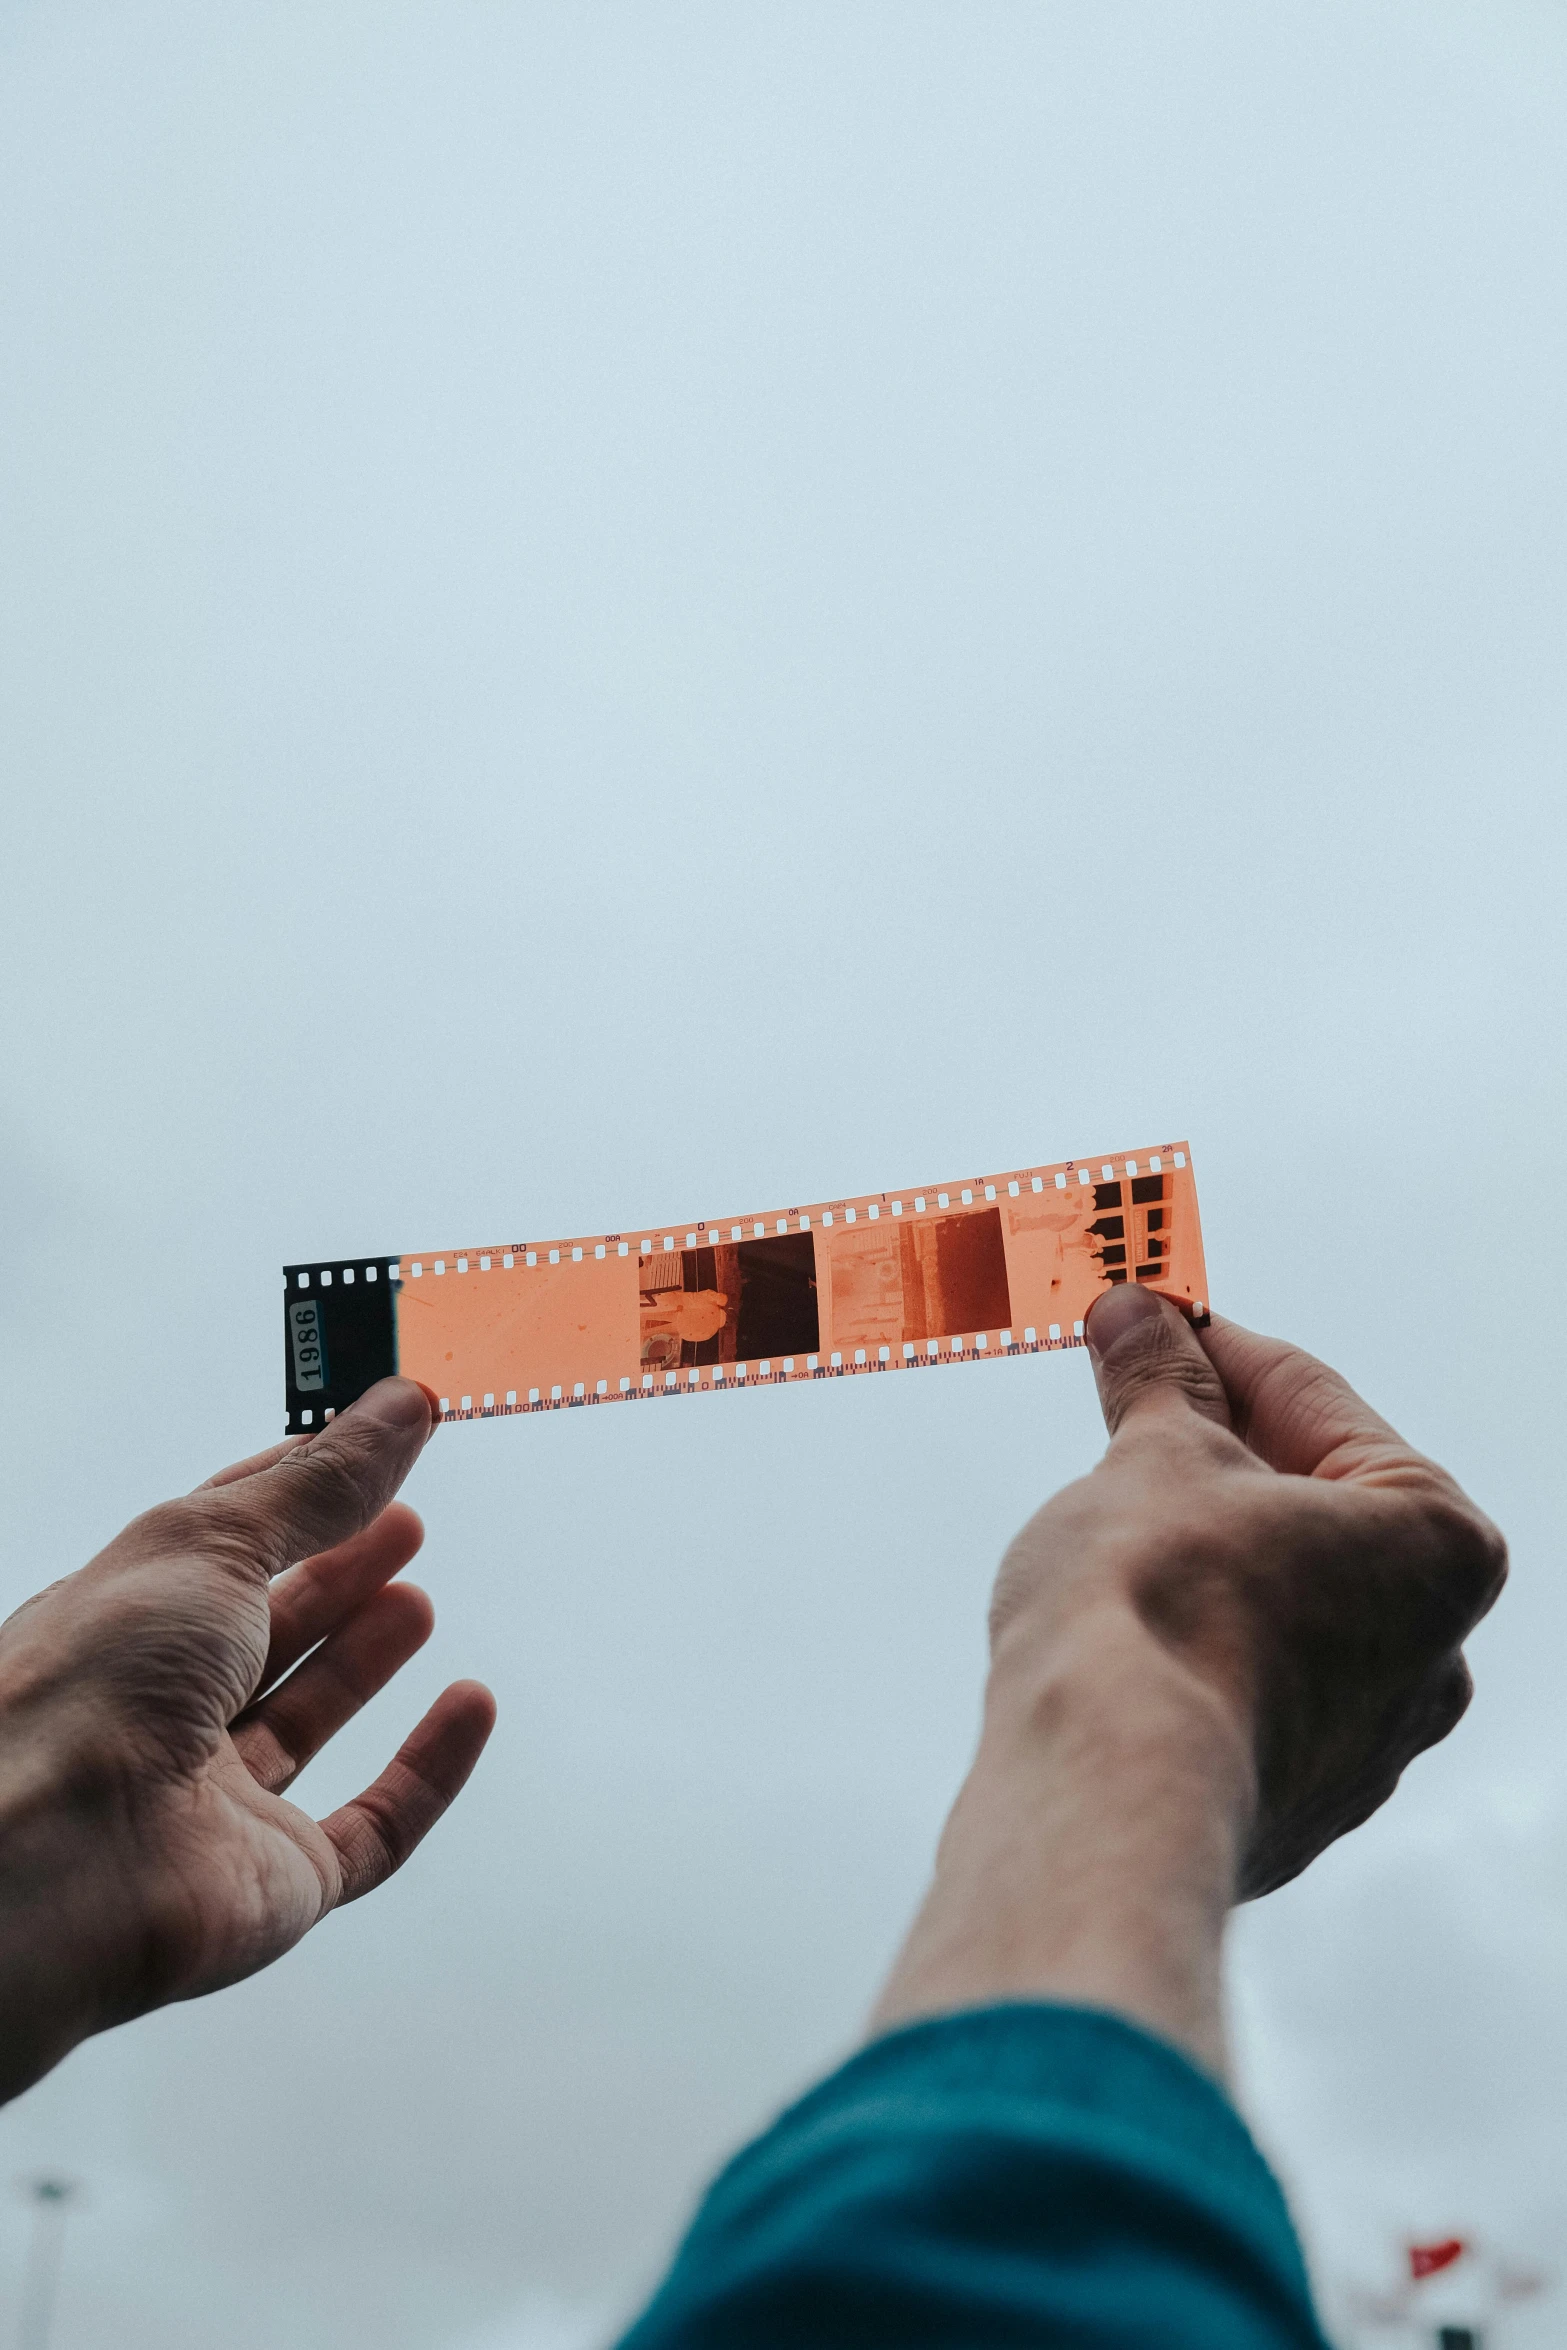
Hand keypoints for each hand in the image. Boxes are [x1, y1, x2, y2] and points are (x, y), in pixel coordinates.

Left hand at [0, 1379, 494, 2103]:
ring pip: (307, 1722)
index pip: (219, 1546)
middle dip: (335, 1575)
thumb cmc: (86, 1690)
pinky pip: (372, 1829)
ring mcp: (218, 1798)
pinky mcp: (277, 1877)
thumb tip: (398, 1409)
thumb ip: (319, 1481)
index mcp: (123, 1620)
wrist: (49, 1860)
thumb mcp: (210, 1541)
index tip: (367, 1452)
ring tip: (416, 1600)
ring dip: (366, 1659)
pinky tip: (467, 1707)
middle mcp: (161, 1708)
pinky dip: (428, 1771)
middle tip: (402, 1525)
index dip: (294, 1497)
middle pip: (264, 1634)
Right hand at [1036, 1285, 1505, 1894]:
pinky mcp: (1293, 1805)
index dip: (1214, 1347)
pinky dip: (1197, 1637)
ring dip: (1208, 1547)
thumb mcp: (1155, 1454)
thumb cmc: (1161, 1615)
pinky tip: (1124, 1617)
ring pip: (1281, 1601)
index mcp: (1439, 1546)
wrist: (1106, 1785)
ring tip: (1114, 1510)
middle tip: (1128, 1393)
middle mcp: (1432, 1655)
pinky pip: (1249, 1684)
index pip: (1314, 1402)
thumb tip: (1141, 1321)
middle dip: (1216, 1448)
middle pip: (1311, 1506)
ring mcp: (1366, 1747)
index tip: (1156, 1318)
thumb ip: (1158, 1380)